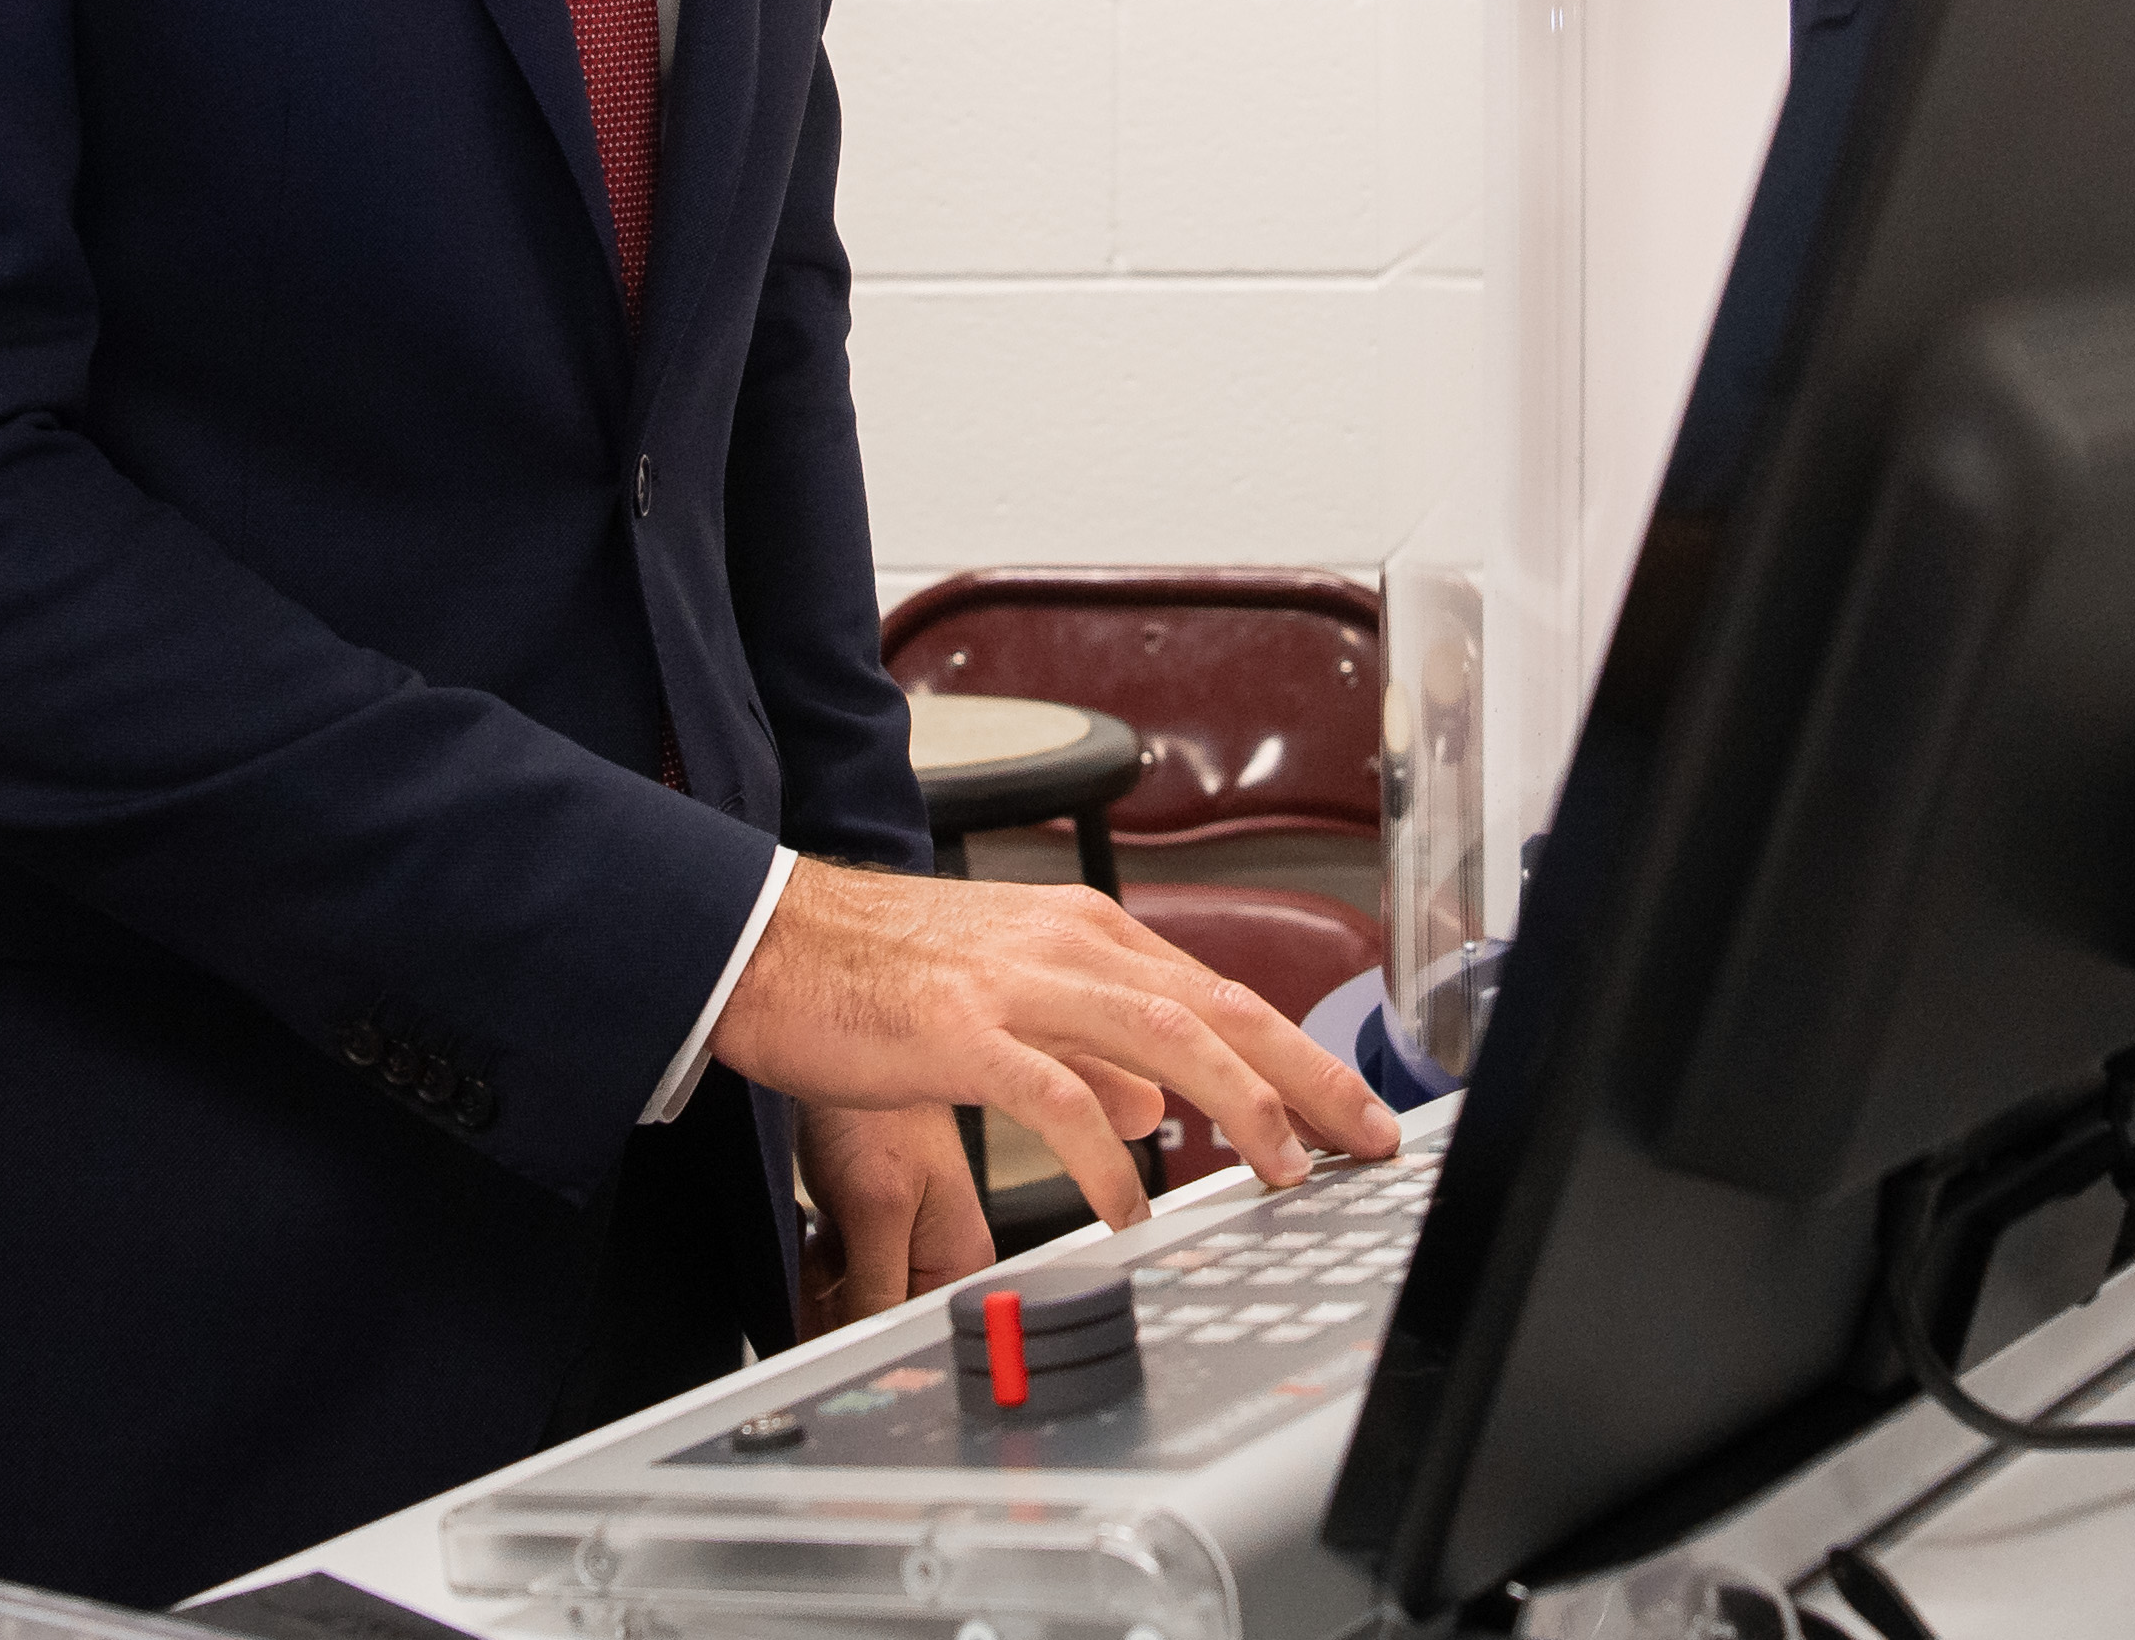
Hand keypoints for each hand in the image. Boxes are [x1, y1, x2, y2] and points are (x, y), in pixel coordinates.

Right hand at [711, 863, 1401, 1227]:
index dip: (1300, 1055)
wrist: (768, 943)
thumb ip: (1090, 1048)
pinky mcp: (961, 1028)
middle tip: (1366, 1140)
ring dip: (1235, 1104)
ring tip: (1279, 1168)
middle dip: (1305, 1078)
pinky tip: (1129, 1201)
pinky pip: (1054, 1092)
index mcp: (1086, 934)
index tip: (1355, 1111)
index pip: (1221, 996)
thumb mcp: (1008, 995)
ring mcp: (1018, 982)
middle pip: (1219, 1008)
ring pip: (1162, 1035)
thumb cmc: (880, 974)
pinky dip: (1105, 1149)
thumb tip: (1156, 1106)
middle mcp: (1068, 944)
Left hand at [798, 1101, 990, 1332]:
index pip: (907, 1333)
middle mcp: (938, 1254)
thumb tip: (864, 1352)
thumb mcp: (876, 1207)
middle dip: (830, 1303)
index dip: (855, 1340)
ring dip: (814, 1278)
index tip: (815, 1330)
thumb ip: (875, 1290)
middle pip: (873, 1319)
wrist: (837, 1035)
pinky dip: (811, 1256)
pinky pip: (834, 1271)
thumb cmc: (879, 1107)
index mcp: (960, 1259)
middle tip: (815, 1258)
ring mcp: (903, 1240)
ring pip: (845, 1298)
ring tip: (814, 1229)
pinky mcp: (871, 1224)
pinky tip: (806, 1224)